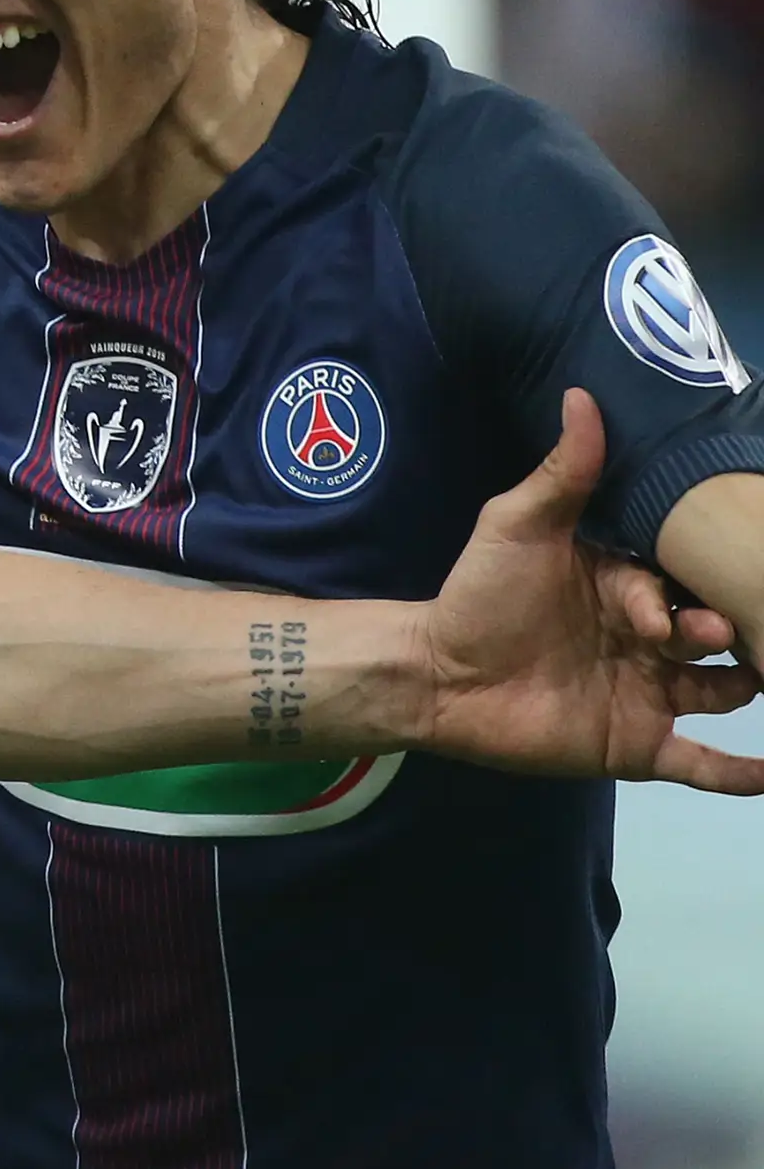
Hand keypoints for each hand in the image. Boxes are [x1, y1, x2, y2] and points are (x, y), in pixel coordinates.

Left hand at [421, 390, 763, 792]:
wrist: (436, 675)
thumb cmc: (478, 596)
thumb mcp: (519, 527)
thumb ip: (562, 474)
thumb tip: (582, 396)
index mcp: (631, 586)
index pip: (681, 584)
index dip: (674, 599)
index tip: (656, 613)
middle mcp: (652, 640)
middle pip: (719, 634)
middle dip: (732, 632)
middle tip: (726, 635)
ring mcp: (650, 693)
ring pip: (724, 691)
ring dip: (748, 685)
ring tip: (758, 678)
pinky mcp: (637, 745)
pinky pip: (701, 763)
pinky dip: (741, 773)